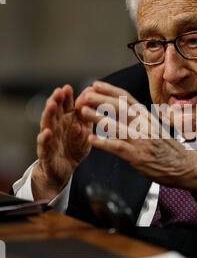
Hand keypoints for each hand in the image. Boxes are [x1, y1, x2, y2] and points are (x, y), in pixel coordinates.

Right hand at [32, 85, 92, 199]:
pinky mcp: (46, 154)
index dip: (65, 97)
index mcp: (65, 120)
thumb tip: (91, 93)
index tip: (68, 88)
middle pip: (54, 111)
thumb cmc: (74, 147)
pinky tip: (46, 132)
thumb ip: (86, 114)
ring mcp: (49, 139)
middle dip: (56, 101)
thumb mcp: (84, 130)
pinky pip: (44, 146)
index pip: (64, 105)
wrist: (64, 169)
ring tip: (51, 105)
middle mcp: (55, 127)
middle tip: (59, 91)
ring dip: (49, 114)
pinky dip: (44, 139)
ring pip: (47, 124)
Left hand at [77, 81, 196, 190]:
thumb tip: (119, 111)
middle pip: (120, 107)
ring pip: (118, 125)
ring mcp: (141, 139)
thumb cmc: (166, 148)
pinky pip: (119, 147)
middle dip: (101, 99)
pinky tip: (92, 139)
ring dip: (98, 118)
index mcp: (146, 116)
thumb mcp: (154, 127)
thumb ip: (138, 119)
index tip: (95, 84)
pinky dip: (104, 143)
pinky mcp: (138, 155)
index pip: (126, 98)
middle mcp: (144, 124)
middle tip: (85, 95)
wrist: (184, 166)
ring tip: (83, 112)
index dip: (110, 90)